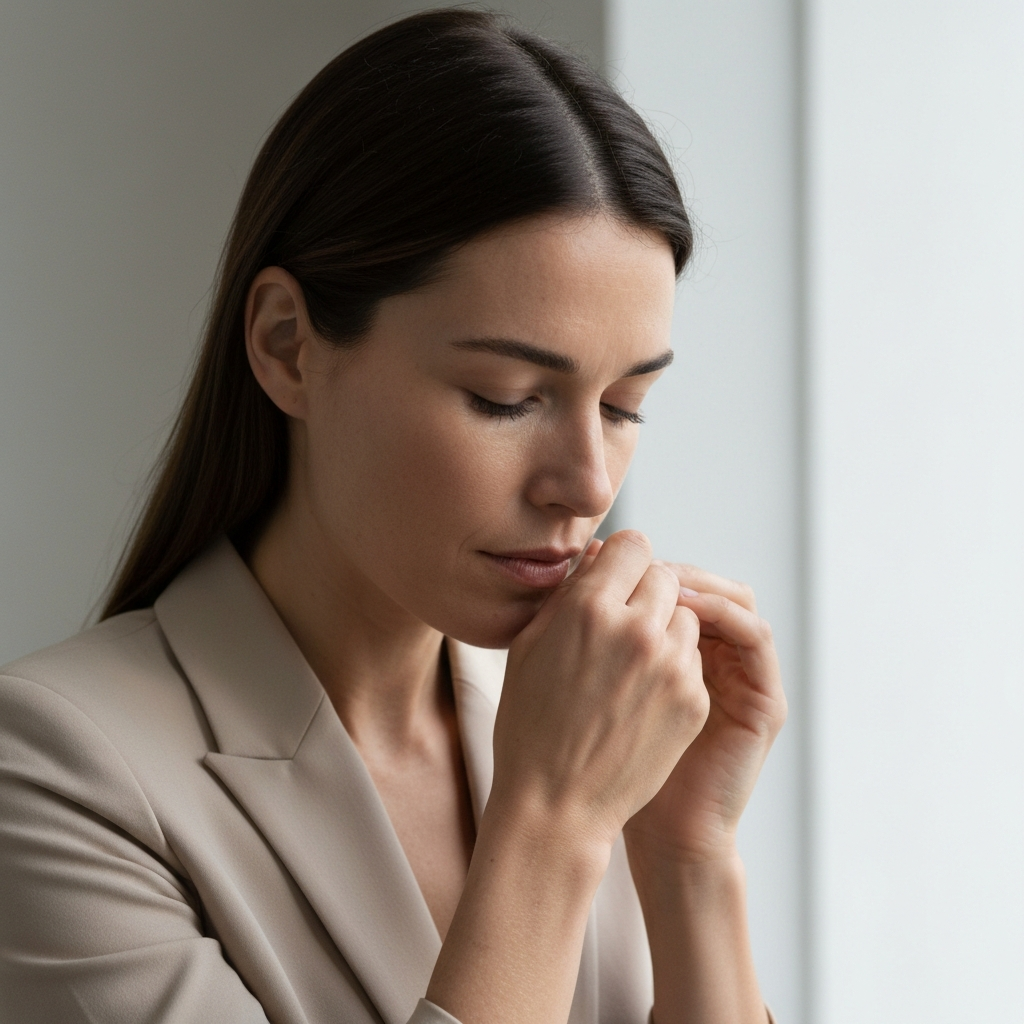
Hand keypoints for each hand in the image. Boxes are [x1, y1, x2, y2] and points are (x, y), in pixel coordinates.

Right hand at [489, 531, 710, 855]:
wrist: (556, 803)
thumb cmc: (530, 723)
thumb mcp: (530, 646)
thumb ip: (569, 593)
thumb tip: (598, 555)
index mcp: (590, 609)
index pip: (634, 545)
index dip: (622, 560)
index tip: (613, 579)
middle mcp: (638, 630)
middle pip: (665, 576)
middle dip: (645, 592)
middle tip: (622, 623)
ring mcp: (671, 667)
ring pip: (684, 617)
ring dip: (664, 628)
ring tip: (631, 664)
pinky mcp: (692, 700)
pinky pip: (692, 659)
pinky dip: (673, 667)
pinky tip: (641, 696)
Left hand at [623, 560, 786, 864]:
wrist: (634, 825)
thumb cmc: (599, 755)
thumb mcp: (594, 676)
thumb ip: (596, 624)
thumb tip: (584, 557)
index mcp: (675, 650)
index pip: (671, 583)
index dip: (643, 564)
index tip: (605, 556)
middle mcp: (714, 658)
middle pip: (706, 585)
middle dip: (672, 568)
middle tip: (639, 563)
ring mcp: (743, 677)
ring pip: (736, 601)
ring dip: (701, 583)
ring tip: (662, 580)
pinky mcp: (764, 699)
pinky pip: (756, 638)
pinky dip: (724, 613)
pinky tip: (686, 608)